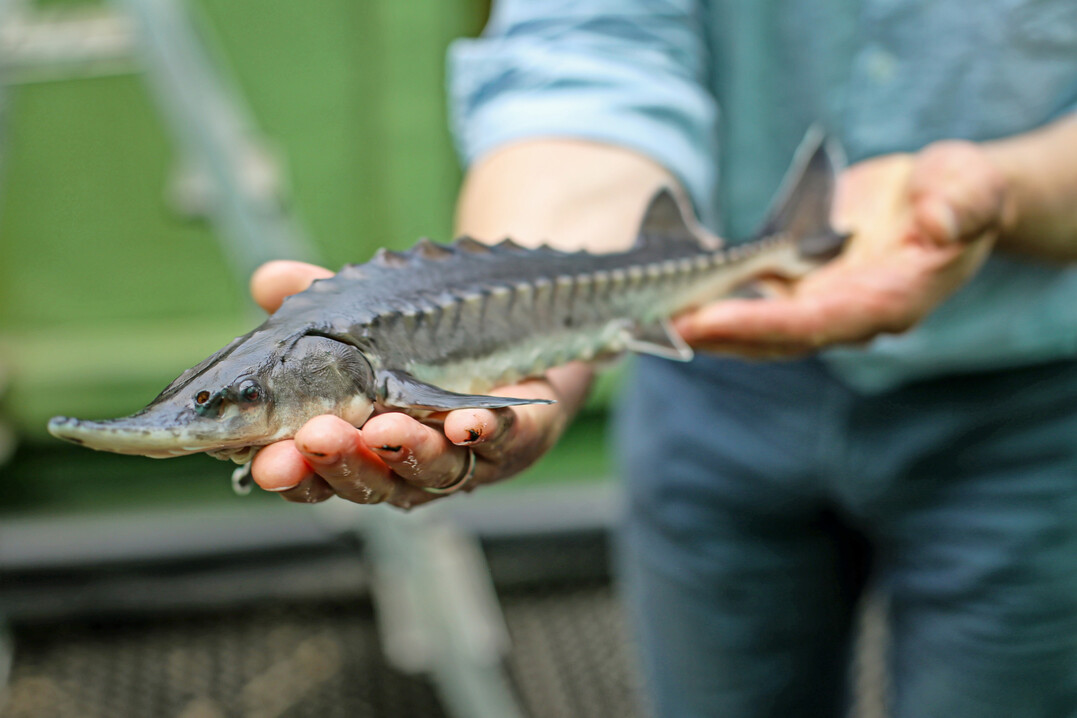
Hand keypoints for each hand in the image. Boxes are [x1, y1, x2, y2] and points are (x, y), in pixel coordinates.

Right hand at [246, 261, 586, 507]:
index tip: (265, 462)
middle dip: (342, 462)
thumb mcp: (359, 315)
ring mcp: (467, 458)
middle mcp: (408, 466)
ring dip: (408, 450)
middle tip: (318, 437)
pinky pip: (506, 442)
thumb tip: (266, 280)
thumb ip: (312, 302)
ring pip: (436, 469)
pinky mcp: (520, 438)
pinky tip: (468, 420)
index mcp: (357, 448)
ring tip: (384, 428)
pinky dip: (488, 431)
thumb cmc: (421, 336)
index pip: (315, 474)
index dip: (290, 473)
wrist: (512, 321)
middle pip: (371, 481)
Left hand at [674, 140, 1011, 357]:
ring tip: (647, 317)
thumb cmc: (960, 193)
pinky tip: (668, 291)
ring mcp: (821, 308)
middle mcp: (848, 316)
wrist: (942, 201)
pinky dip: (712, 301)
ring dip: (703, 325)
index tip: (707, 319)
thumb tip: (938, 222)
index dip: (760, 324)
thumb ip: (960, 204)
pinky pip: (751, 304)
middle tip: (655, 324)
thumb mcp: (971, 186)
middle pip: (774, 337)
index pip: (819, 322)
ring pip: (754, 329)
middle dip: (715, 333)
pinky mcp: (800, 292)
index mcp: (890, 300)